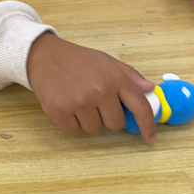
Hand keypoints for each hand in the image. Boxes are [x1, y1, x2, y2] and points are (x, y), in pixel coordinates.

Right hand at [27, 33, 157, 143]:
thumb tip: (149, 89)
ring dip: (87, 120)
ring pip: (93, 129)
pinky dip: (70, 122)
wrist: (44, 55)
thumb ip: (129, 75)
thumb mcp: (106, 61)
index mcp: (115, 78)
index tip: (149, 138)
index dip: (147, 125)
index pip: (139, 107)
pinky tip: (65, 106)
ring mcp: (79, 102)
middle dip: (107, 117)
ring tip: (77, 101)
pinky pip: (73, 130)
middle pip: (115, 124)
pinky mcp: (59, 110)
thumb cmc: (78, 59)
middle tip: (94, 102)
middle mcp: (100, 91)